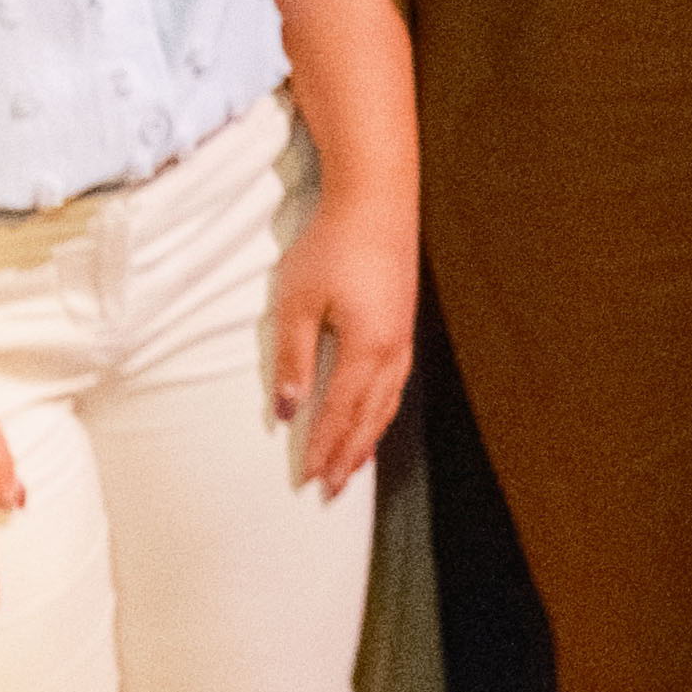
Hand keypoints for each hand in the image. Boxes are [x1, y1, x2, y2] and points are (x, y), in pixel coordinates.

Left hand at [266, 188, 416, 495]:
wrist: (377, 202)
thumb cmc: (332, 247)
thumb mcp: (298, 302)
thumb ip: (293, 359)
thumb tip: (287, 411)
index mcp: (367, 348)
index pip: (339, 413)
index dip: (323, 448)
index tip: (307, 480)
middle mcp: (392, 351)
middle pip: (370, 417)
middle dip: (350, 456)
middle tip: (331, 490)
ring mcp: (403, 338)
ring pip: (388, 404)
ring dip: (369, 438)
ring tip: (354, 467)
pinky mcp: (404, 324)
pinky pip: (395, 384)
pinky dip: (382, 411)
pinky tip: (374, 416)